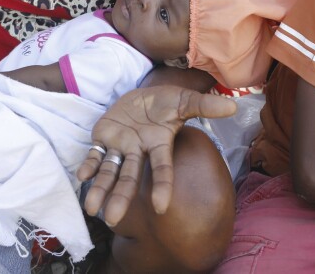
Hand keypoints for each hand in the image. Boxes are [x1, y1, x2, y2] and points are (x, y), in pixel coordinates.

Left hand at [75, 86, 235, 225]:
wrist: (141, 95)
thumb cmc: (165, 102)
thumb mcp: (184, 100)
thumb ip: (204, 106)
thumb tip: (233, 107)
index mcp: (159, 145)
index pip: (162, 168)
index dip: (162, 186)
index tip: (160, 207)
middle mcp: (139, 150)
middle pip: (129, 177)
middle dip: (121, 198)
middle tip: (111, 220)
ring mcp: (120, 146)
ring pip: (109, 171)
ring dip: (100, 189)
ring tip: (91, 209)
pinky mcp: (103, 138)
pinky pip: (95, 155)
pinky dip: (89, 166)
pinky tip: (81, 178)